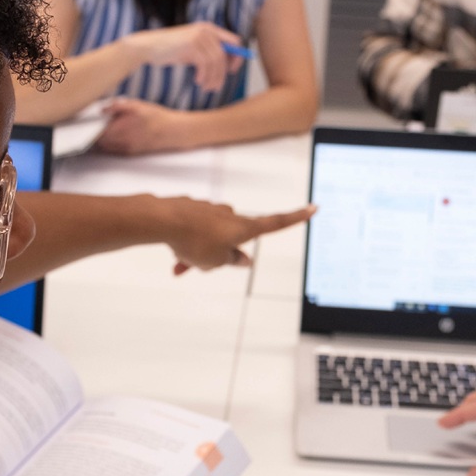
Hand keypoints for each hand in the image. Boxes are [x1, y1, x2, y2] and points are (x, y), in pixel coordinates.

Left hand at [94, 98, 190, 154]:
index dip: (93, 126)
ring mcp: (126, 148)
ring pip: (105, 147)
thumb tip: (102, 109)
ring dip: (102, 140)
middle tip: (101, 124)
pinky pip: (113, 151)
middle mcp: (123, 140)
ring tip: (108, 130)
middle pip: (99, 140)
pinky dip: (110, 145)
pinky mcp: (130, 154)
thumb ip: (117, 106)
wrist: (172, 132)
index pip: (99, 130)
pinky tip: (115, 137)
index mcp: (122, 127)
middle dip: (97, 133)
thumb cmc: (156, 116)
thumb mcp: (136, 104)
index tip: (94, 120)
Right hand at [123, 21, 245, 93]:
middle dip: (222, 74)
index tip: (231, 71)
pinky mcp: (191, 44)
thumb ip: (209, 54)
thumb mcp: (193, 49)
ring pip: (216, 62)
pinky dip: (203, 76)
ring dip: (212, 78)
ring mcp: (199, 36)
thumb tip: (226, 67)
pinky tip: (197, 81)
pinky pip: (205, 64)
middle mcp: (207, 30)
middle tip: (216, 87)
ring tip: (206, 87)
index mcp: (210, 29)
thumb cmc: (171, 50)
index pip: (235, 41)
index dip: (237, 58)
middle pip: (225, 55)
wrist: (149, 46)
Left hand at [154, 199, 315, 274]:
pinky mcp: (191, 209)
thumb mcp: (217, 261)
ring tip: (180, 266)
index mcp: (244, 227)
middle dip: (218, 255)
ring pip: (209, 238)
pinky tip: (173, 255)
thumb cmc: (193, 240)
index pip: (276, 223)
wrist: (162, 220)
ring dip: (198, 253)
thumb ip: (232, 260)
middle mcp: (230, 215)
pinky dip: (186, 245)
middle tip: (201, 267)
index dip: (295, 218)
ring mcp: (210, 210)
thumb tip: (242, 259)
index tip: (313, 208)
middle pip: (232, 239)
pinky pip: (193, 232)